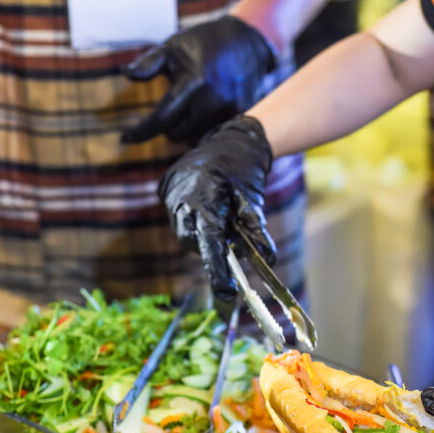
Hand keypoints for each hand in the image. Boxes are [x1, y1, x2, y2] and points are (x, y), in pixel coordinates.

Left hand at [122, 16, 275, 144]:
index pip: (160, 119)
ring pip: (195, 139)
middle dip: (167, 127)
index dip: (140, 132)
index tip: (124, 138)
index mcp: (192, 84)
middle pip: (176, 135)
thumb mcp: (173, 47)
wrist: (248, 43)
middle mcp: (211, 102)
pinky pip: (213, 137)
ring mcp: (228, 113)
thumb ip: (149, 63)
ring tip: (189, 110)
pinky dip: (204, 130)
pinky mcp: (240, 119)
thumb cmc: (204, 43)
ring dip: (186, 131)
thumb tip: (125, 74)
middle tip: (170, 110)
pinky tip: (204, 115)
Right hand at [159, 115, 274, 299]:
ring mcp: (170, 195)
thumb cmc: (243, 169)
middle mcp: (182, 199)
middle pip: (193, 243)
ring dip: (202, 237)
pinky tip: (208, 211)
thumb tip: (268, 259)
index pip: (210, 245)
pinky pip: (178, 219)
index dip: (217, 271)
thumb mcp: (253, 199)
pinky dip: (193, 224)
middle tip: (231, 245)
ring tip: (221, 222)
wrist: (227, 139)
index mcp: (205, 201)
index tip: (226, 293)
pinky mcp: (165, 191)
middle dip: (211, 251)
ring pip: (184, 233)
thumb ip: (257, 230)